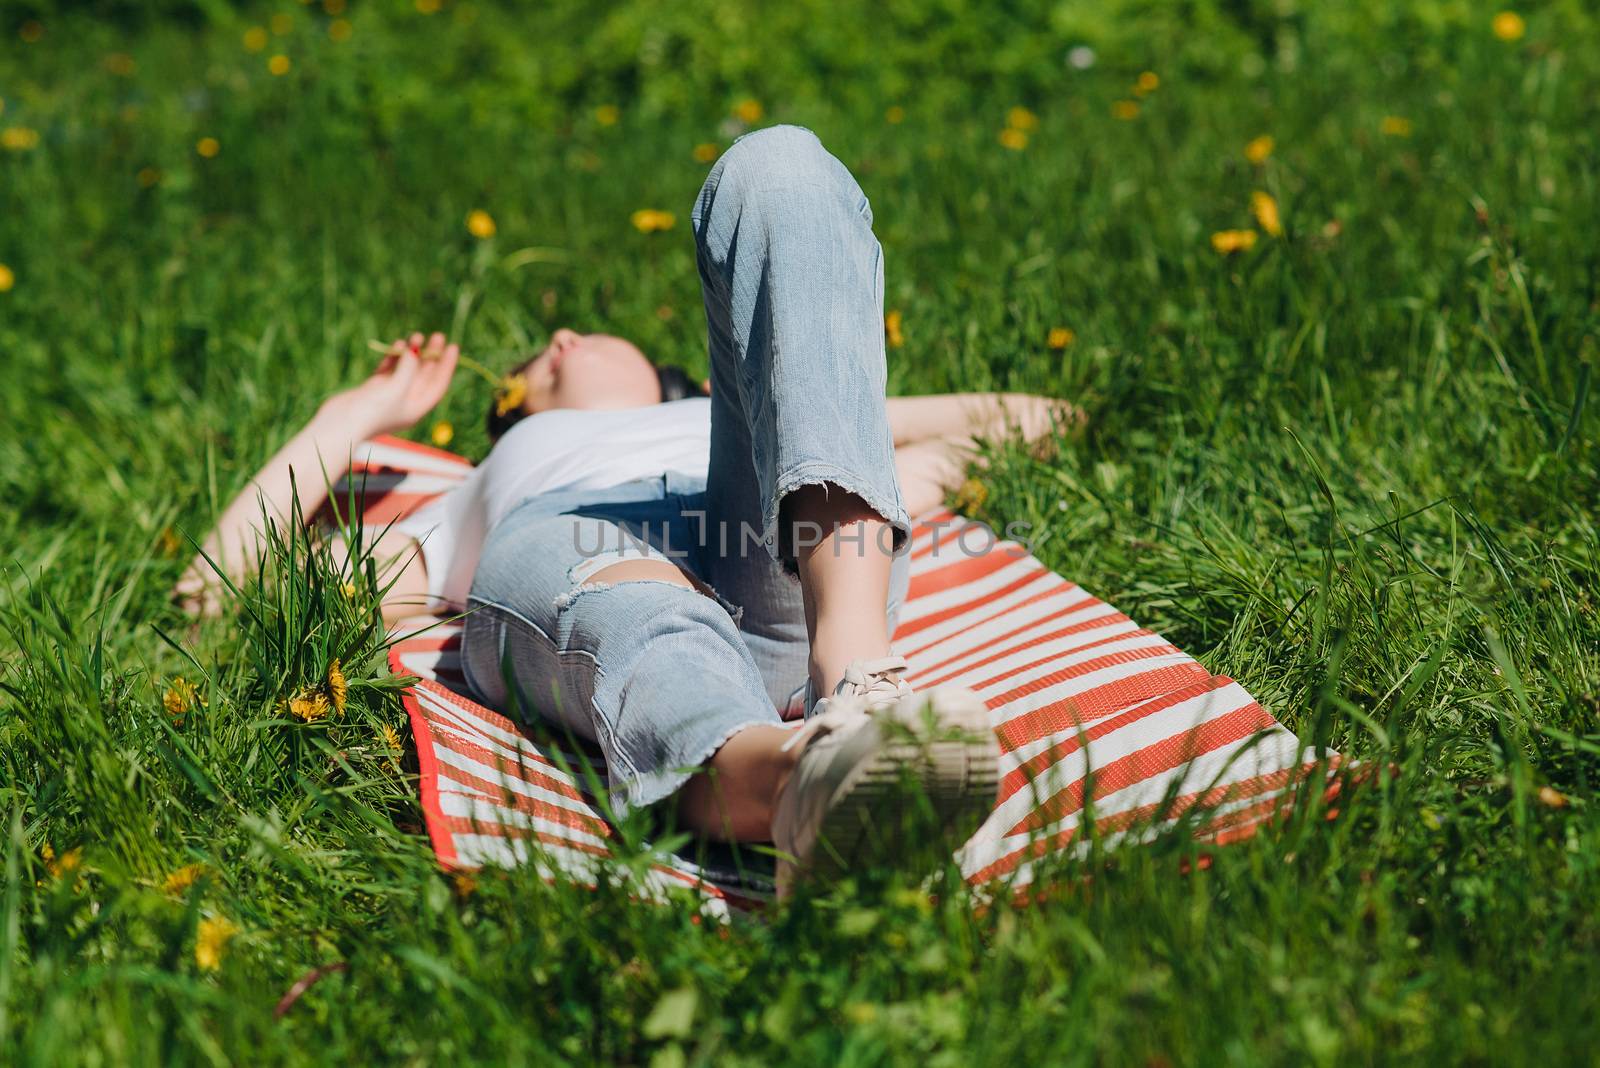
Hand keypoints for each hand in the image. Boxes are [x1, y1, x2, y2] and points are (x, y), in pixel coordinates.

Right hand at [337, 331, 459, 436]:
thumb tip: (415, 349)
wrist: (339, 425)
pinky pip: (389, 370)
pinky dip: (394, 357)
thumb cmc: (372, 411)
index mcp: (417, 409)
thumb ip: (409, 368)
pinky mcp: (374, 389)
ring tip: (416, 335)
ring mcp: (389, 395)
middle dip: (432, 356)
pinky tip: (399, 343)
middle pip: (424, 376)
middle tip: (437, 336)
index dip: (447, 366)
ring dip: (412, 353)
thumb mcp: (397, 388)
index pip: (438, 385)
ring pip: (406, 370)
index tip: (453, 347)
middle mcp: (406, 402)